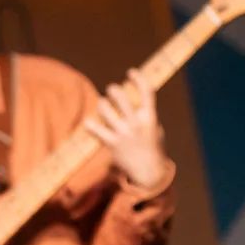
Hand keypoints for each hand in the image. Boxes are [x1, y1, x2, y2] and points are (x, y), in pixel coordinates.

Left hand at [84, 69, 166, 188]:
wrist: (148, 172)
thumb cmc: (150, 145)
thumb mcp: (154, 128)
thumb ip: (144, 113)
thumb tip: (131, 94)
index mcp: (150, 118)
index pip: (147, 92)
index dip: (139, 79)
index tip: (131, 72)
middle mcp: (137, 123)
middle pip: (121, 97)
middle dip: (114, 89)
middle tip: (112, 91)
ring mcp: (123, 133)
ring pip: (104, 108)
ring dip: (102, 104)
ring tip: (104, 106)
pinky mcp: (111, 143)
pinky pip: (94, 128)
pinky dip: (90, 123)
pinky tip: (90, 123)